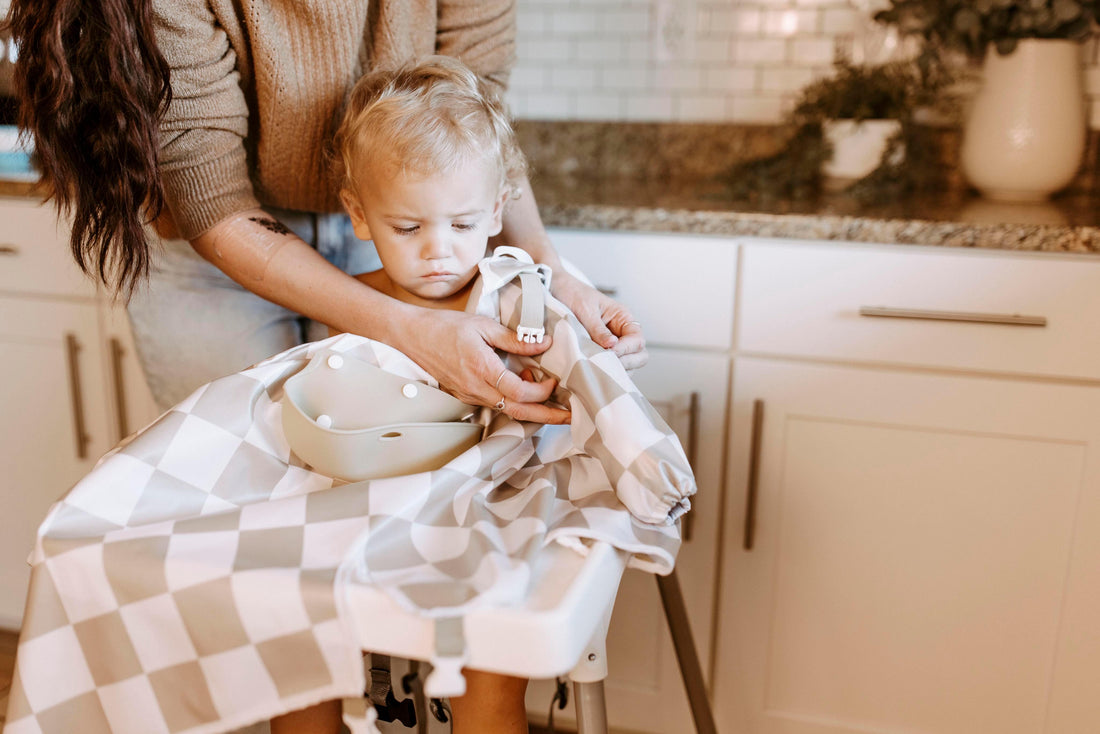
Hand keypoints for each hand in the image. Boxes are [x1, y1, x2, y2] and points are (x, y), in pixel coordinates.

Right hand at [401, 307, 571, 423]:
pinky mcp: (466, 396)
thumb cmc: (446, 327)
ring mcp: (470, 395)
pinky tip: (525, 390)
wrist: (413, 336)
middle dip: (548, 417)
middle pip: (518, 413)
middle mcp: (476, 389)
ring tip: (552, 401)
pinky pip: (495, 405)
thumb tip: (544, 343)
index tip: (553, 380)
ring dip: (531, 409)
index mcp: (482, 370)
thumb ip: (515, 338)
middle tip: (571, 418)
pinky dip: (514, 402)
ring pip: (508, 411)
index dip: (542, 391)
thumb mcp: (484, 326)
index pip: (520, 393)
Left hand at [551, 270, 647, 371]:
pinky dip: (606, 371)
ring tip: (598, 368)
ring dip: (616, 369)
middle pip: (639, 356)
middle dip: (626, 363)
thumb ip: (598, 329)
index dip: (626, 349)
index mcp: (623, 318)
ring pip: (628, 365)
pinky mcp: (601, 352)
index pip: (637, 340)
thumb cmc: (573, 294)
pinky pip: (611, 366)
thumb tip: (612, 346)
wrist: (556, 290)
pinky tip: (594, 370)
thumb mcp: (586, 310)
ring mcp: (613, 344)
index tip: (609, 352)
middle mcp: (622, 332)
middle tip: (606, 364)